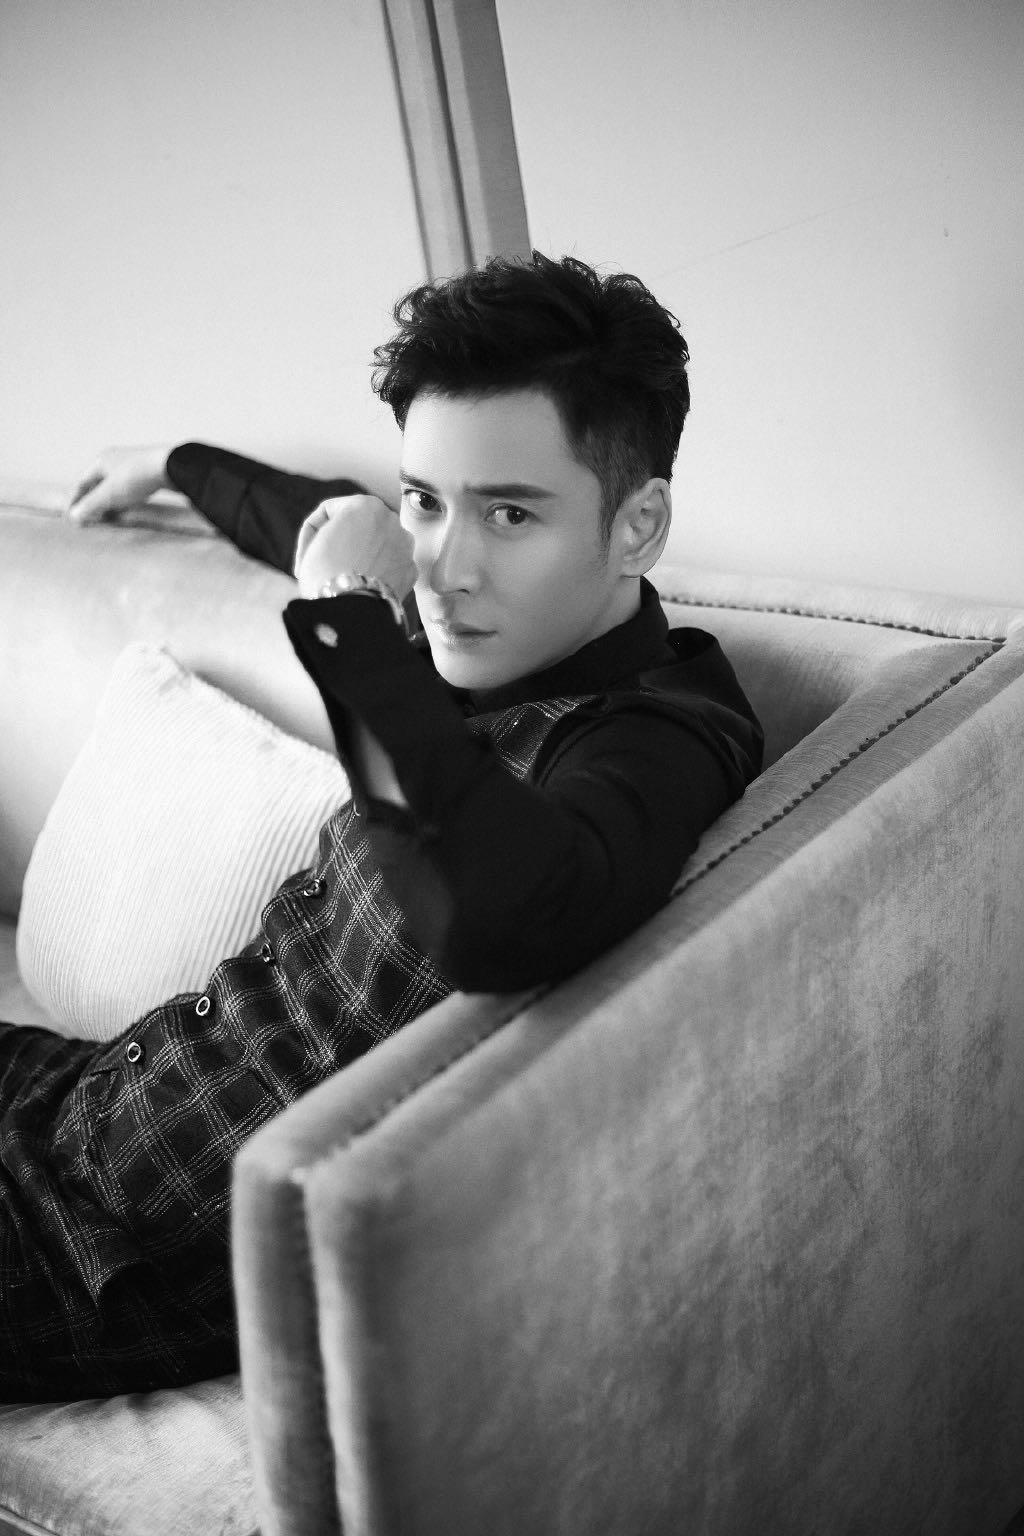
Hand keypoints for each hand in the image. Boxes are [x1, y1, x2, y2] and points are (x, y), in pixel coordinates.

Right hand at [67, 444, 171, 524]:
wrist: (172, 466)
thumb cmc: (136, 478)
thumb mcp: (109, 495)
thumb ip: (90, 506)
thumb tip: (74, 516)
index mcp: (101, 461)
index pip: (81, 483)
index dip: (75, 501)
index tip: (71, 518)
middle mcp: (115, 459)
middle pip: (97, 484)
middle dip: (91, 502)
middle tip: (88, 520)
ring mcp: (133, 465)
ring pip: (114, 487)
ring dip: (108, 503)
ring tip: (106, 518)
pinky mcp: (149, 473)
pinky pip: (130, 489)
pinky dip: (123, 501)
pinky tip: (127, 510)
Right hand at [294, 494, 415, 601]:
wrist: (348, 611)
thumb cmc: (324, 574)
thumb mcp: (317, 539)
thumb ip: (333, 528)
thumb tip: (342, 539)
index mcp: (365, 504)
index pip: (330, 512)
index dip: (311, 534)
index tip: (305, 557)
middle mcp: (392, 519)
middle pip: (358, 529)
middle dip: (340, 544)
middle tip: (322, 565)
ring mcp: (405, 545)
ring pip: (376, 547)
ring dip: (360, 557)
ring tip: (342, 577)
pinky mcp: (410, 570)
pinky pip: (388, 566)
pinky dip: (376, 573)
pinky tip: (359, 587)